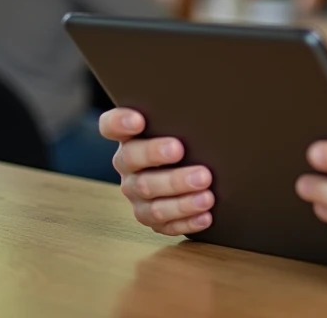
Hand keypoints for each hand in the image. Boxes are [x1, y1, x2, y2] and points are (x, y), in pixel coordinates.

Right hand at [99, 108, 214, 235]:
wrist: (193, 166)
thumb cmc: (189, 137)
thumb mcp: (184, 124)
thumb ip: (185, 116)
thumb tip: (215, 103)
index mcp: (130, 136)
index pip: (111, 125)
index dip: (120, 122)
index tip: (139, 120)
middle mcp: (127, 165)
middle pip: (136, 166)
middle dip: (167, 168)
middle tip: (198, 169)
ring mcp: (136, 193)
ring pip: (151, 202)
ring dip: (181, 201)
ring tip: (207, 196)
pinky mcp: (149, 216)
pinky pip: (164, 225)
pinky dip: (186, 221)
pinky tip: (205, 216)